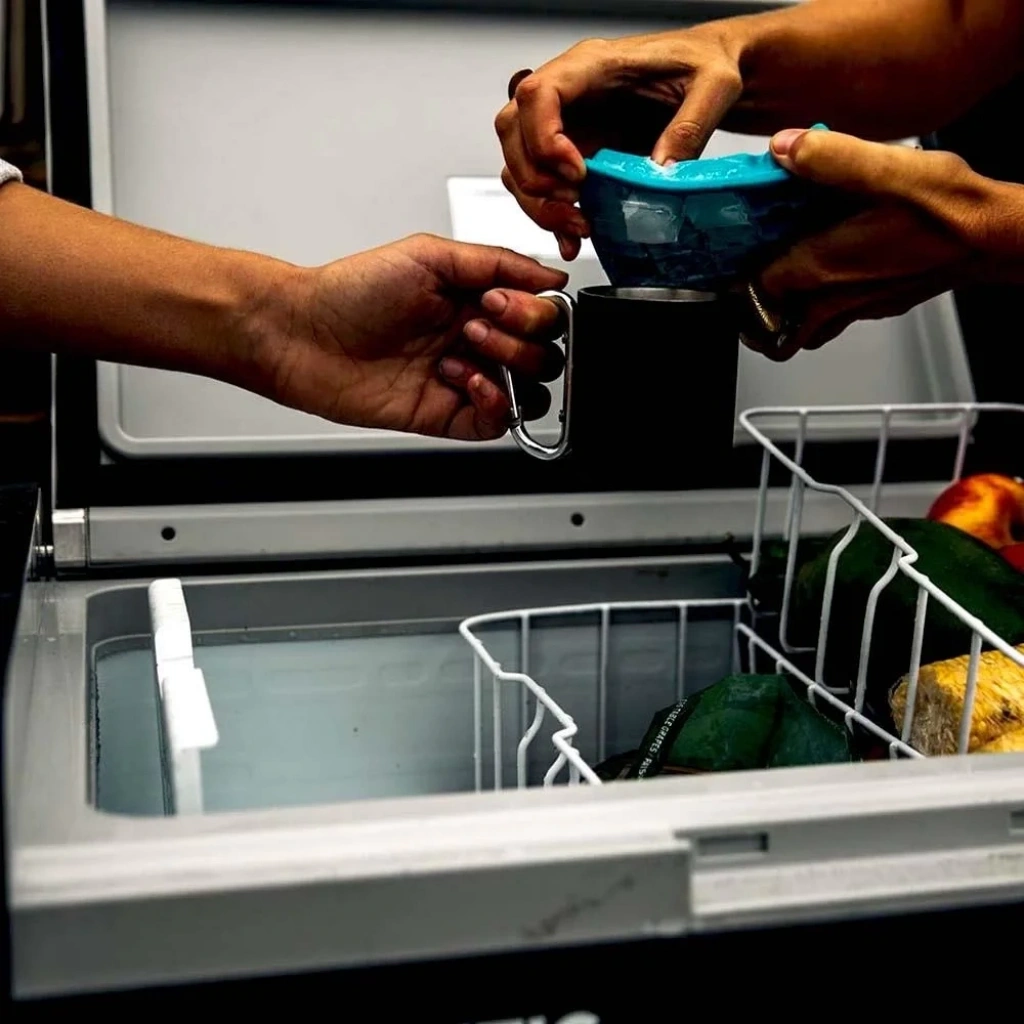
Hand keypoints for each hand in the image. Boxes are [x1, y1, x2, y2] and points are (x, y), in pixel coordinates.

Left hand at [253, 234, 566, 440]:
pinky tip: (463, 381)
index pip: (542, 313)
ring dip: (509, 370)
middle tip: (474, 326)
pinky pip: (496, 424)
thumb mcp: (428, 255)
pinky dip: (495, 405)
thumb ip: (495, 263)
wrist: (302, 335)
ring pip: (530, 390)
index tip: (496, 301)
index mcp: (476, 299)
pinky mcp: (446, 415)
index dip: (532, 311)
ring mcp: (463, 379)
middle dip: (520, 339)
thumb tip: (551, 277)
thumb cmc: (350, 292)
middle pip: (544, 352)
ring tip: (464, 354)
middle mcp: (475, 339)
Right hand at [495, 26, 745, 258]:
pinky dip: (551, 216)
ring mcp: (567, 125)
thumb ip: (691, 126)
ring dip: (539, 202)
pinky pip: (543, 186)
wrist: (706, 77)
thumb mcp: (715, 85)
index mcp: (592, 66)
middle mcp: (569, 94)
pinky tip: (573, 237)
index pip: (538, 93)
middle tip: (575, 204)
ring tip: (579, 225)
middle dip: (535, 179)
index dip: (544, 138)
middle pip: (513, 132)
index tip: (577, 172)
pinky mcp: (573, 153)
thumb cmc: (705, 64)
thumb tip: (660, 172)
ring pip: (519, 163)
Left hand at [746, 129, 1023, 361]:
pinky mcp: (876, 307)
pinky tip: (823, 281)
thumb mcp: (886, 169)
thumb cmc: (947, 211)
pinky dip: (815, 313)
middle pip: (768, 326)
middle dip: (749, 313)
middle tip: (740, 286)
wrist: (994, 236)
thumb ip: (829, 158)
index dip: (733, 282)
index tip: (726, 265)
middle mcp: (832, 297)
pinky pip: (831, 323)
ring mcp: (855, 308)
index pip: (752, 292)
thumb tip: (785, 146)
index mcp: (820, 266)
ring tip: (770, 296)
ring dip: (780, 321)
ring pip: (799, 335)